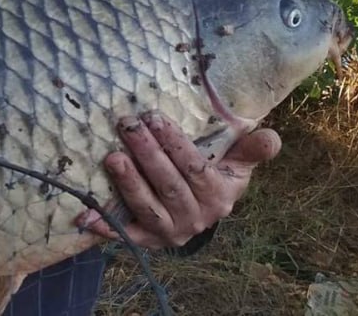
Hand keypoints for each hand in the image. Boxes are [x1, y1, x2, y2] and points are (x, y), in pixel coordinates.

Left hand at [75, 111, 280, 248]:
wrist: (202, 210)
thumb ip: (252, 149)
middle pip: (169, 185)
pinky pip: (126, 234)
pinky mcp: (147, 240)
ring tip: (112, 157)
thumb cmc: (216, 174)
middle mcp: (196, 218)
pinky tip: (87, 214)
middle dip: (147, 153)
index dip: (175, 144)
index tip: (155, 117)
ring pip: (147, 206)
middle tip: (128, 124)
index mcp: (219, 196)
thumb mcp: (238, 162)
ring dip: (128, 183)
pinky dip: (106, 226)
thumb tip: (270, 137)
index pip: (195, 169)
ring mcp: (170, 231)